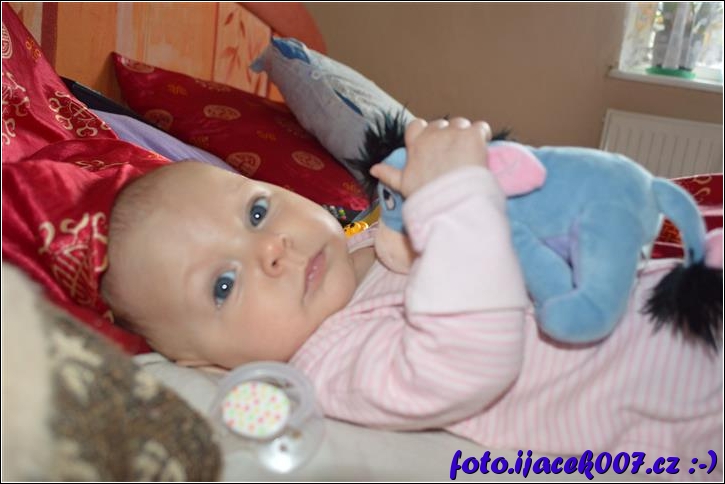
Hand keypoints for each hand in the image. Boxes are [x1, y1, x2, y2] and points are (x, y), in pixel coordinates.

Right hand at [370, 117, 491, 197]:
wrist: (452, 203)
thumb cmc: (426, 197)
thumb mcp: (404, 185)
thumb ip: (389, 174)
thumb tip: (373, 169)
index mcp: (415, 145)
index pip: (416, 125)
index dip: (425, 132)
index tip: (432, 145)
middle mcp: (433, 135)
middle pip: (442, 124)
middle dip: (447, 135)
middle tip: (454, 155)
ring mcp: (453, 133)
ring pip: (461, 124)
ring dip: (464, 135)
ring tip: (468, 155)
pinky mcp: (473, 136)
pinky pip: (481, 128)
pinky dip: (482, 136)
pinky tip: (482, 150)